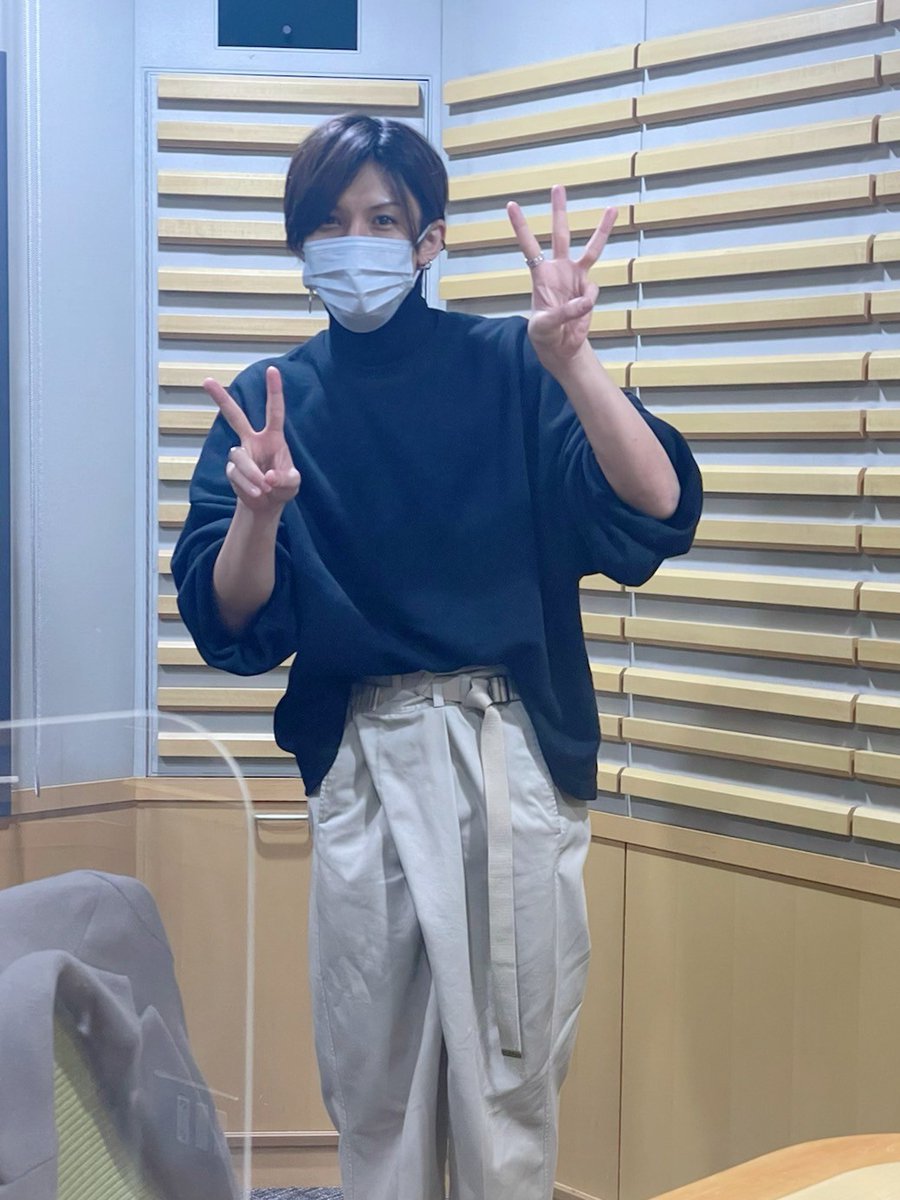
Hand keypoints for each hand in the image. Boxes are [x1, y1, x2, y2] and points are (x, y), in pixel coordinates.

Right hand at [204, 365, 300, 513]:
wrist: (267, 504)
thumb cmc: (283, 487)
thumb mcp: (292, 484)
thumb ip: (285, 479)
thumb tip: (267, 477)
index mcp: (272, 438)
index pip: (274, 411)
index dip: (274, 391)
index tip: (272, 369)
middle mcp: (253, 441)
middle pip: (234, 416)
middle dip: (221, 398)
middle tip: (206, 380)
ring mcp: (240, 454)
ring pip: (239, 456)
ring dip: (252, 474)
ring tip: (264, 488)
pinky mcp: (231, 470)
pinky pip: (236, 475)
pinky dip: (247, 486)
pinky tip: (256, 493)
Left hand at [506, 186, 616, 369]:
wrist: (561, 347)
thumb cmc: (545, 334)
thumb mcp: (545, 326)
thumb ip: (564, 312)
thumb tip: (585, 300)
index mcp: (540, 275)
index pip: (529, 246)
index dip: (521, 226)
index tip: (511, 205)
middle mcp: (558, 270)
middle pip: (561, 234)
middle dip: (559, 210)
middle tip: (558, 186)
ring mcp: (575, 277)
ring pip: (591, 249)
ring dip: (602, 229)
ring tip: (613, 208)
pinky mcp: (588, 290)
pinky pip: (592, 291)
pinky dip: (588, 301)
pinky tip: (580, 313)